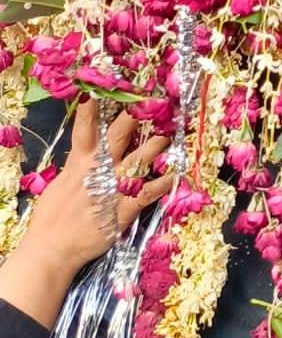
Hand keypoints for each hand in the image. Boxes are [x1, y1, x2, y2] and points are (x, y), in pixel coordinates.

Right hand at [25, 101, 173, 271]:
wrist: (50, 250)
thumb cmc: (53, 218)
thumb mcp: (61, 184)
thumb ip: (78, 164)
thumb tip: (88, 148)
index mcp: (79, 163)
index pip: (87, 129)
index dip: (96, 108)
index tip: (107, 87)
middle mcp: (97, 171)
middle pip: (118, 136)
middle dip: (135, 116)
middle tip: (152, 97)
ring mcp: (111, 189)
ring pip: (138, 160)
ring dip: (155, 146)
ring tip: (170, 132)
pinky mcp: (123, 210)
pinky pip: (147, 193)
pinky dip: (162, 184)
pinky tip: (176, 175)